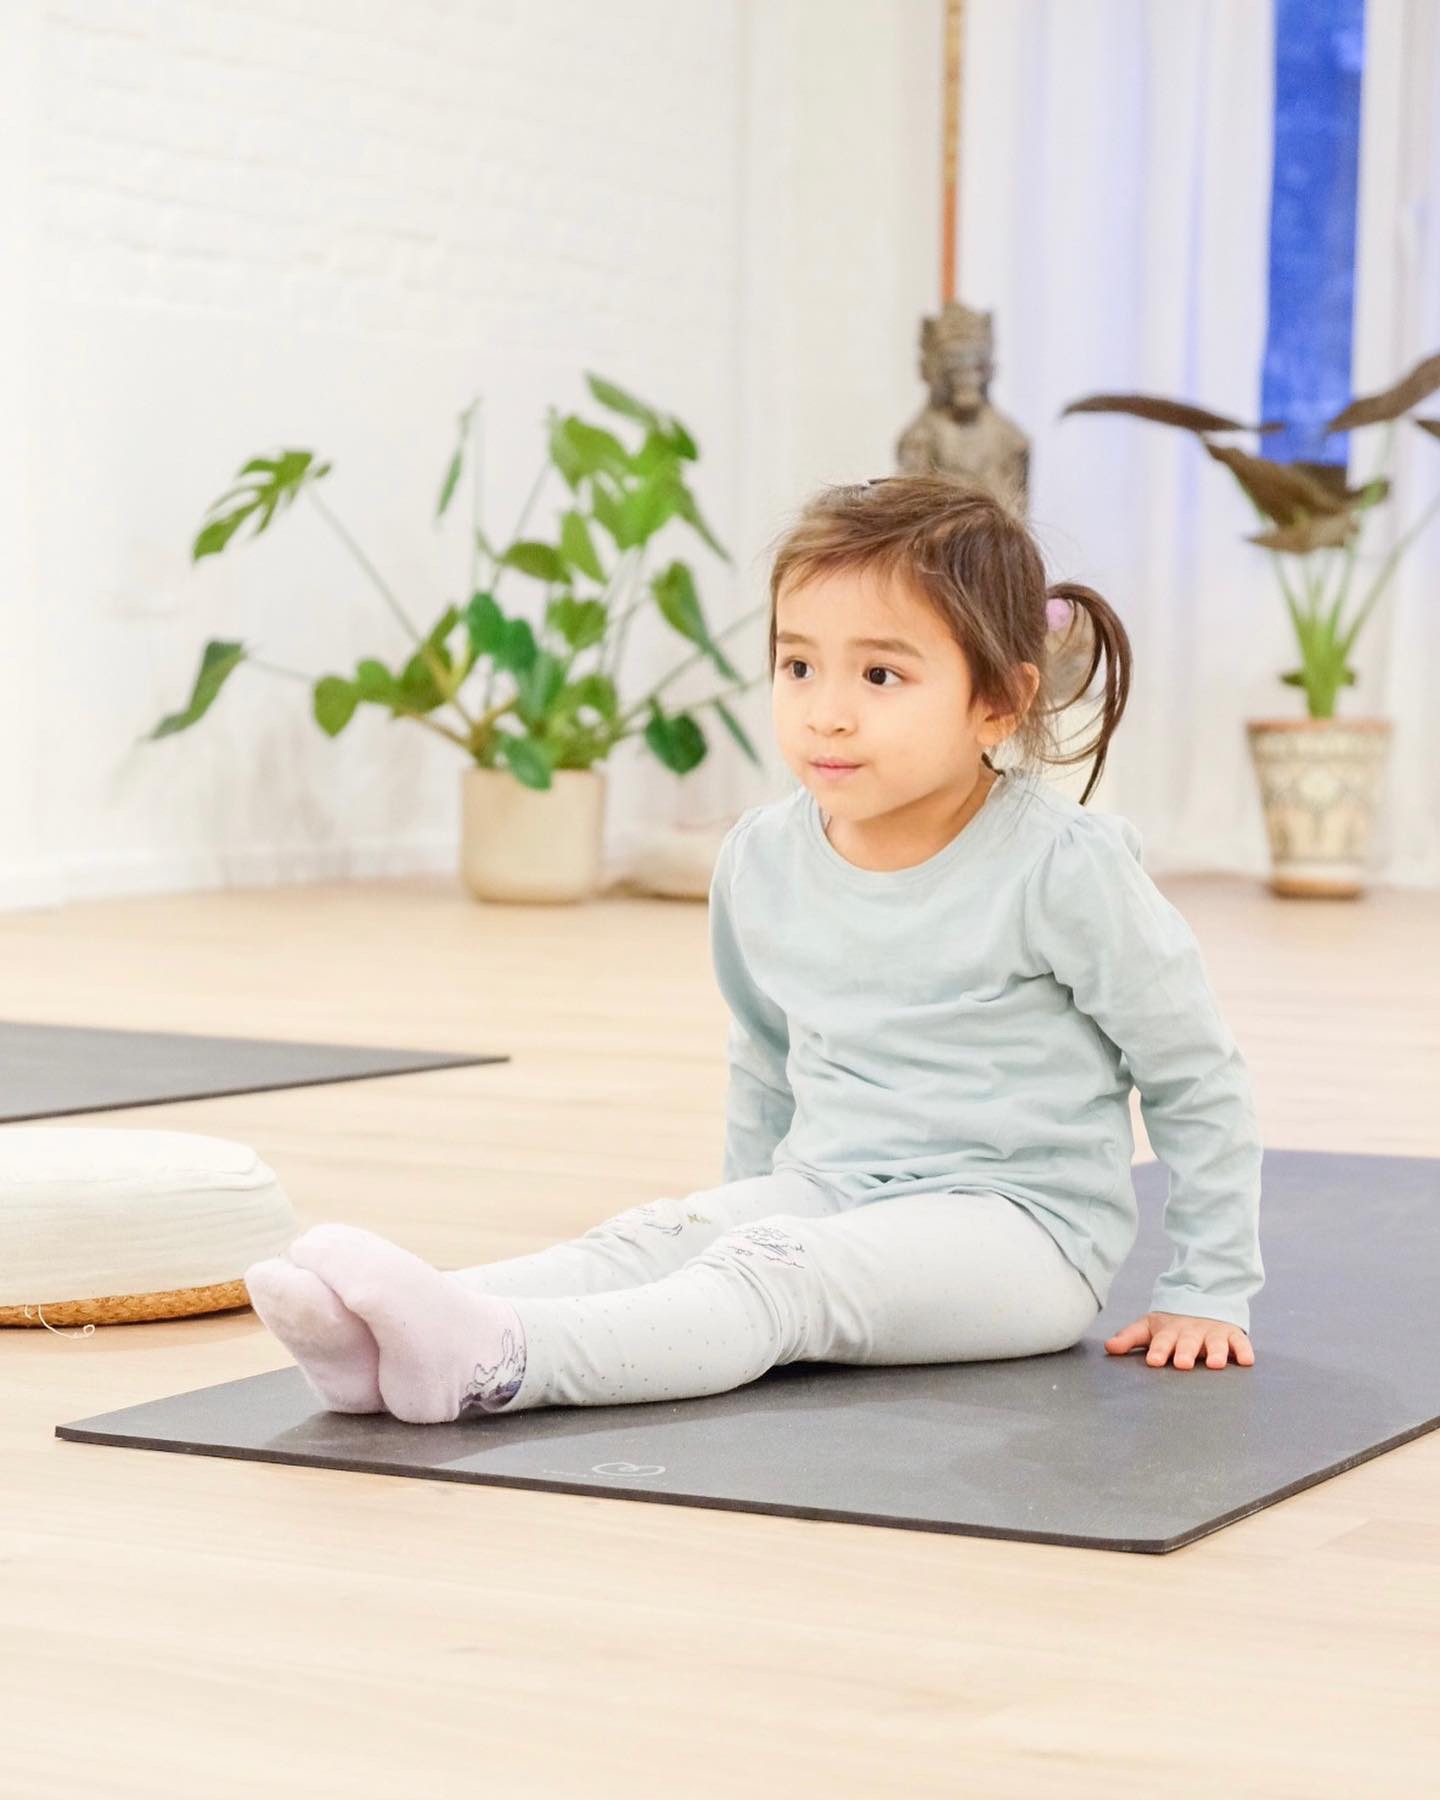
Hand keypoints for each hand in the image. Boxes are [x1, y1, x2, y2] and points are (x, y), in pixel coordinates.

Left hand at [1104, 1311, 1254, 1368]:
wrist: (1202, 1300)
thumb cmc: (1171, 1326)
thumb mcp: (1150, 1328)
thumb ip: (1130, 1338)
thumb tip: (1108, 1347)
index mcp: (1170, 1332)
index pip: (1162, 1341)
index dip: (1158, 1351)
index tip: (1154, 1361)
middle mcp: (1192, 1332)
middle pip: (1188, 1342)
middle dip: (1185, 1352)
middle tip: (1183, 1363)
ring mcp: (1213, 1333)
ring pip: (1216, 1343)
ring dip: (1216, 1352)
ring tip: (1215, 1364)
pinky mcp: (1232, 1334)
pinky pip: (1240, 1342)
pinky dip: (1244, 1350)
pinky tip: (1246, 1361)